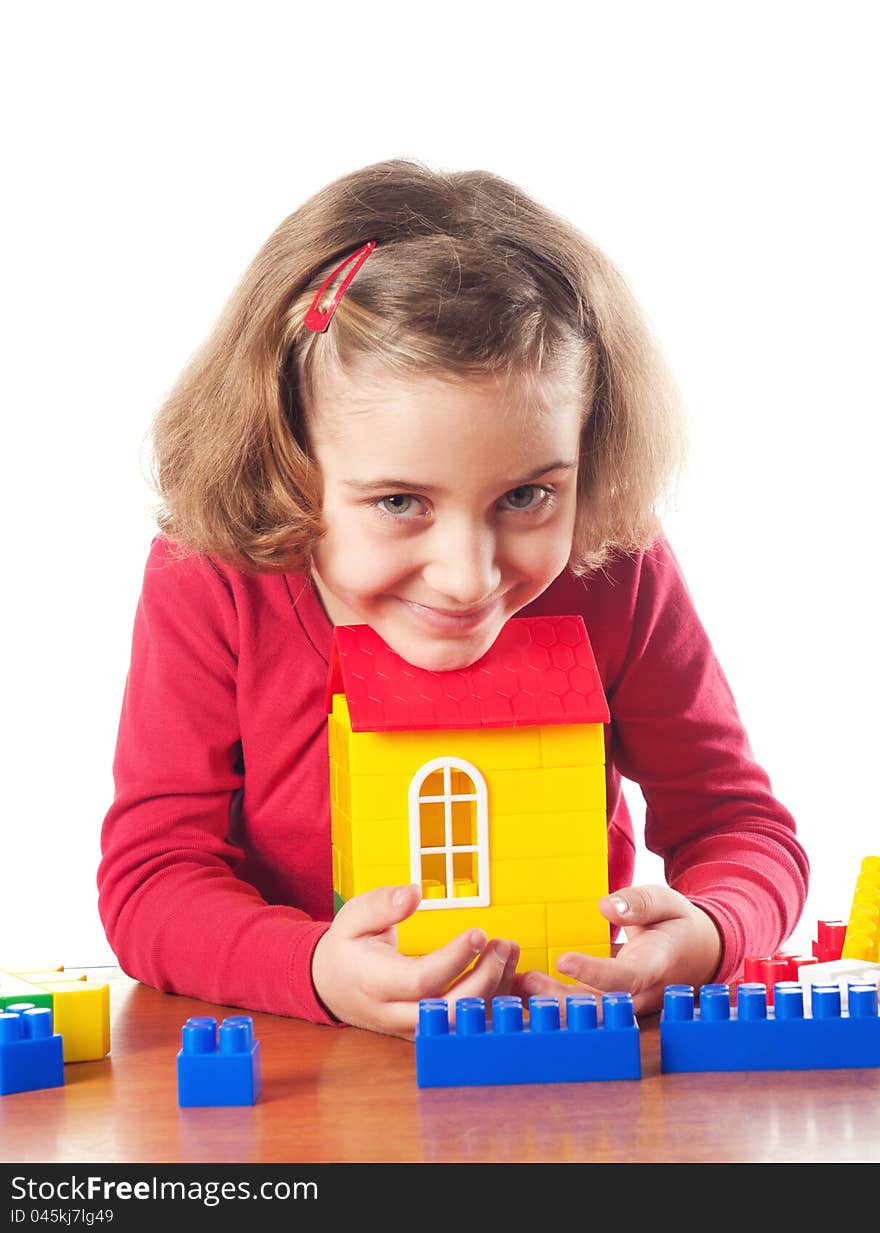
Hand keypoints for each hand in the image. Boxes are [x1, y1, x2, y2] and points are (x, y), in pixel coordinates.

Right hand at [311, 883, 520, 1038]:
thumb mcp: (352, 917)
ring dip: (494, 990)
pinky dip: (492, 1001)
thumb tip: (414, 893)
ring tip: (507, 951)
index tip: (478, 932)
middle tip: (500, 944)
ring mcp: (413, 1027)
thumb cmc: (347, 948)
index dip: (454, 959)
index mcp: (375, 983)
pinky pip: (465, 1023)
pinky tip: (507, 972)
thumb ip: (382, 905)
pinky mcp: (429, 1030)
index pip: (421, 980)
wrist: (332, 986)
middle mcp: (396, 1013)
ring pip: (462, 1022)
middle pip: (448, 1011)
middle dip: (483, 980)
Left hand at [515, 884, 722, 1017]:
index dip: (594, 973)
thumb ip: (640, 902)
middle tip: (526, 980)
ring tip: (517, 983)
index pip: (625, 977)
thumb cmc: (678, 925)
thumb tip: (606, 907)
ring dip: (551, 1001)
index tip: (563, 959)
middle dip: (561, 999)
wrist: (697, 954)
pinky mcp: (611, 1002)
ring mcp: (625, 1002)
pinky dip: (553, 998)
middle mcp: (639, 993)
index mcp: (656, 967)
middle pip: (600, 1006)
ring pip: (587, 1011)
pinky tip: (523, 987)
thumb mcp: (668, 902)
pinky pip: (583, 1005)